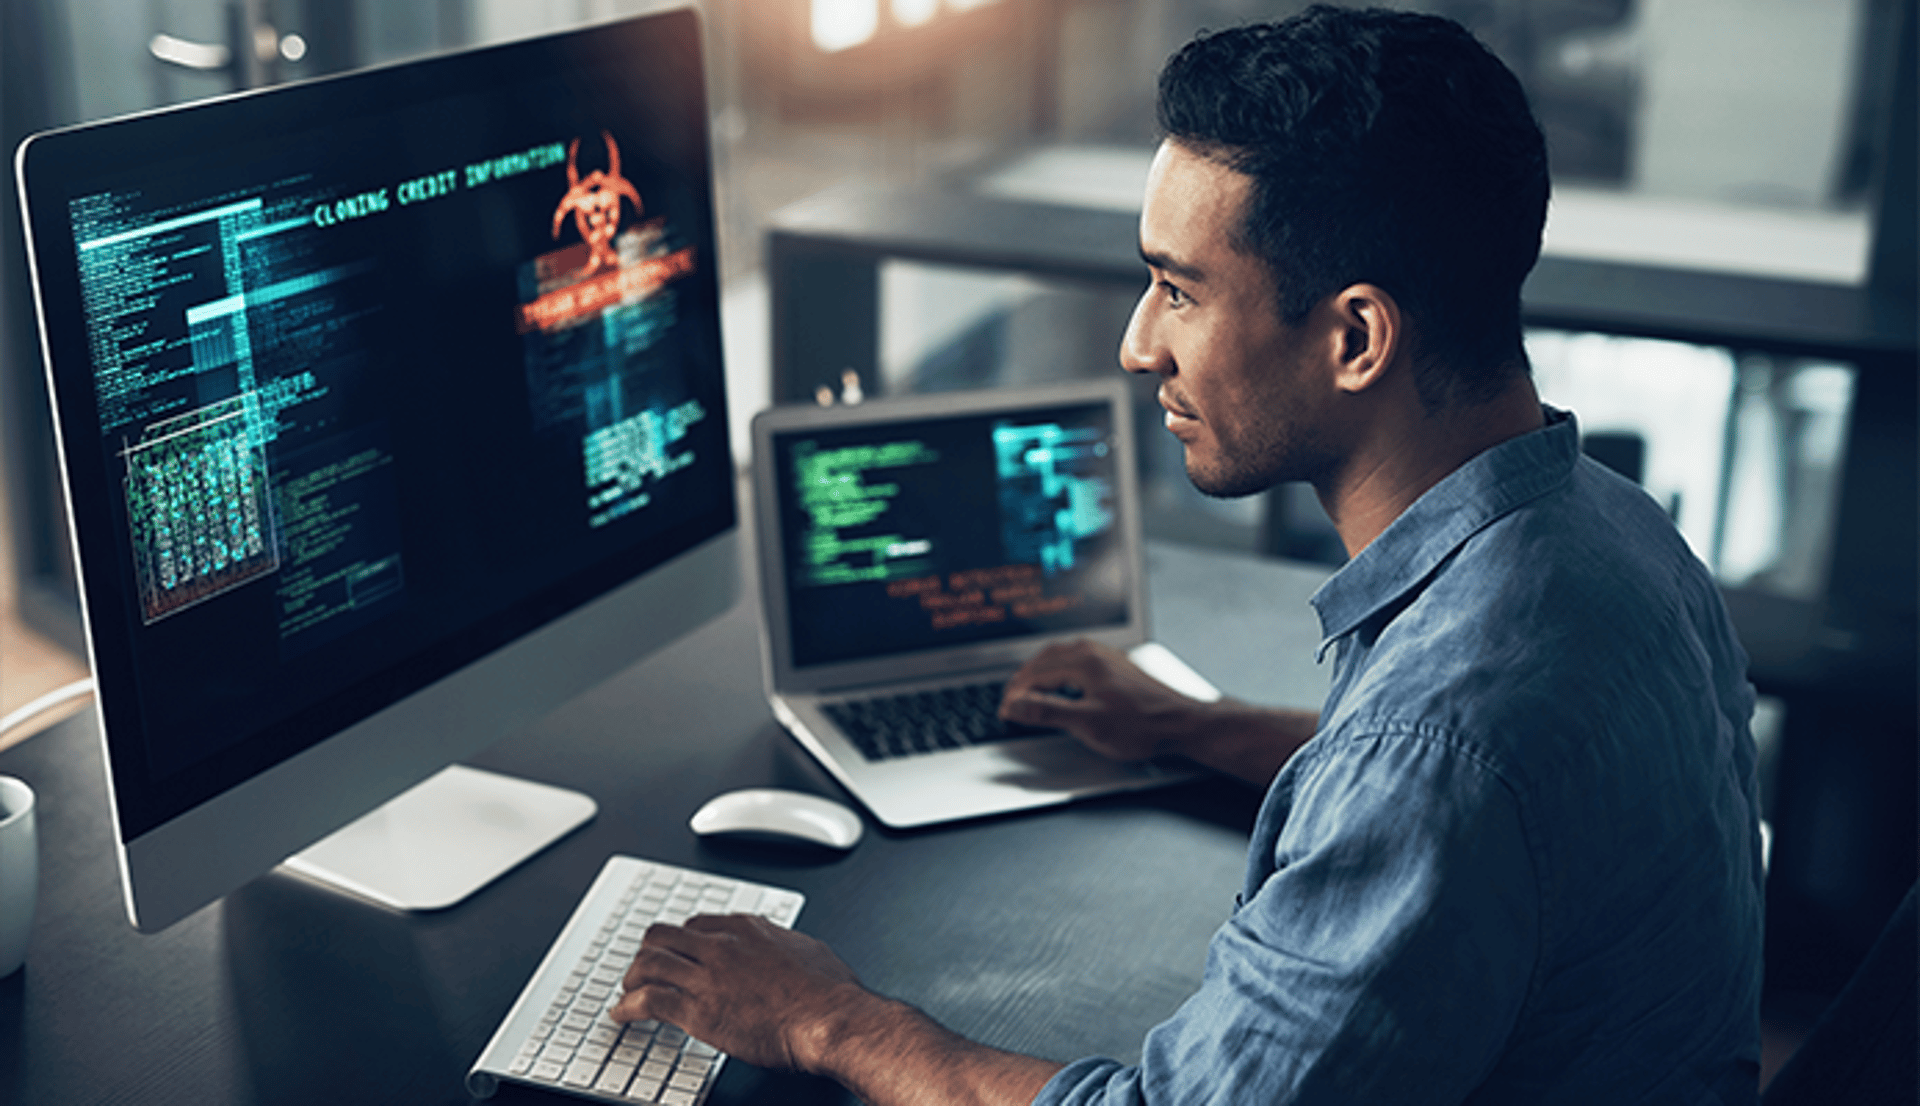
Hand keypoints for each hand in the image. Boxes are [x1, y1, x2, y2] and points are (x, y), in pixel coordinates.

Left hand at [613, 914, 863, 1073]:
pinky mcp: (697, 1010)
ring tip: (627, 990)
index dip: (682, 940)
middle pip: (663, 936)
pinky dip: (628, 1007)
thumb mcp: (811, 951)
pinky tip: (622, 1014)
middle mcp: (721, 946)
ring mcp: (706, 976)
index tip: (678, 951)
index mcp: (747, 930)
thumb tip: (791, 949)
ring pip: (649, 964)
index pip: (697, 924)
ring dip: (633, 978)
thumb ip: (788, 946)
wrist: (828, 1018)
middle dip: (649, 952)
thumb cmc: (829, 992)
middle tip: (644, 967)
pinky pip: (648, 1002)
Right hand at [999, 639, 1206, 761]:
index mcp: (1084, 661)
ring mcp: (1107, 657)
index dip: (1016, 694)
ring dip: (1039, 670)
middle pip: (1045, 659)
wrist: (1182, 723)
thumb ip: (1047, 713)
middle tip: (1009, 698)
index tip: (1005, 710)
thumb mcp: (1088, 723)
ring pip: (1061, 655)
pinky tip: (1062, 680)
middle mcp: (1094, 653)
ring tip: (1028, 687)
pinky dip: (1059, 669)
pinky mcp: (1117, 665)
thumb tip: (1015, 706)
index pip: (1035, 674)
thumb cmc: (1141, 725)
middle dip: (1023, 679)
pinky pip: (1077, 658)